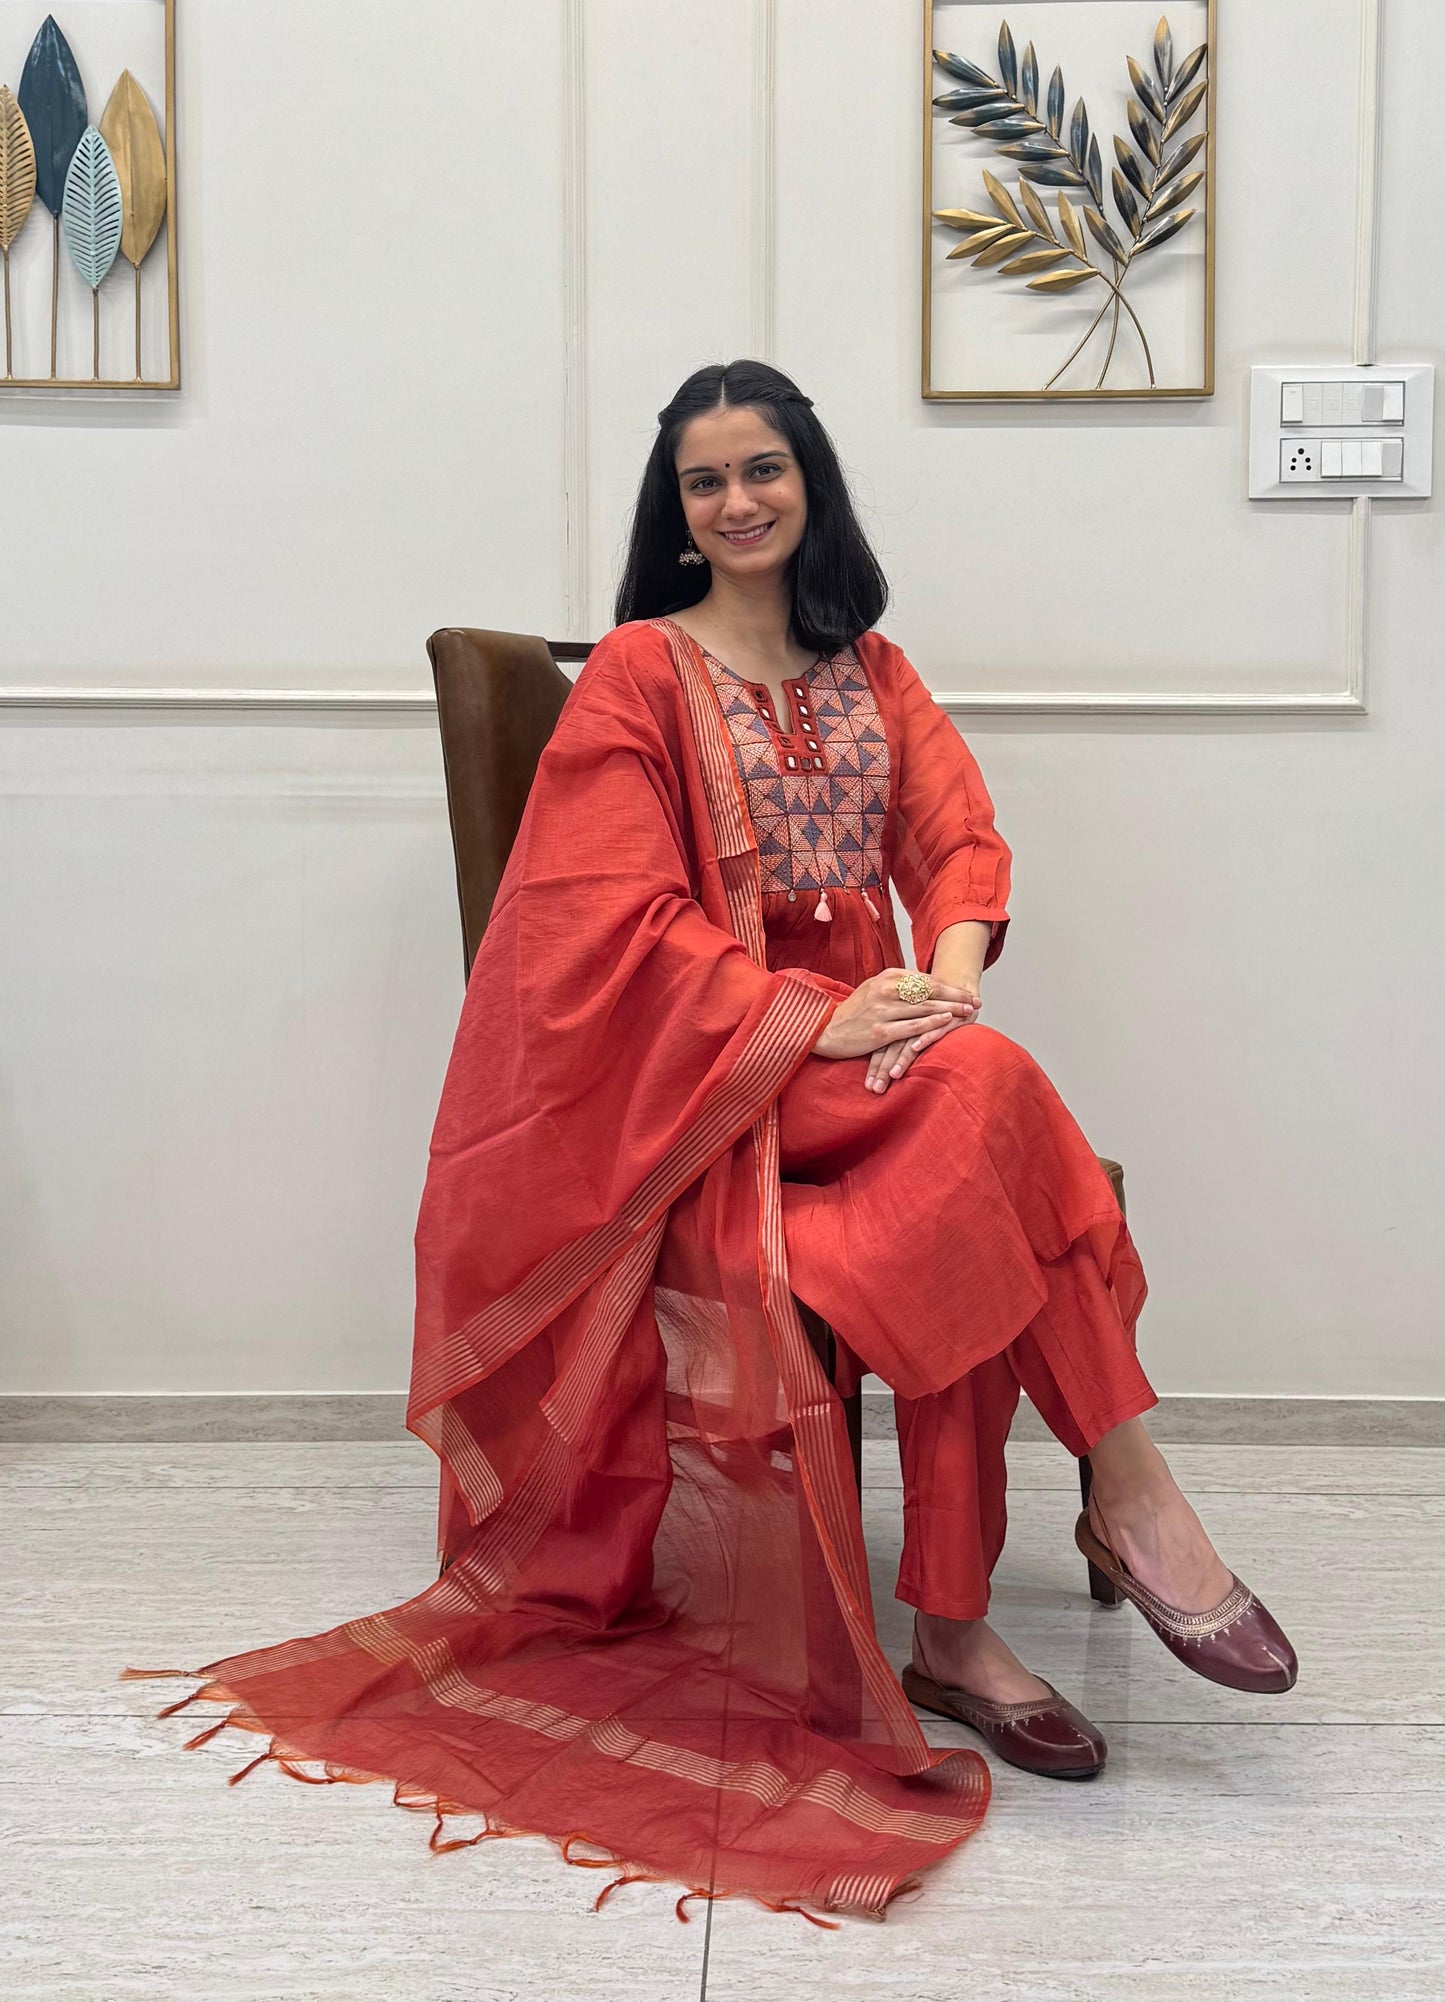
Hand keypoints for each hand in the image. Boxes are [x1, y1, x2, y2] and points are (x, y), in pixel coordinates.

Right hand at [812, 968, 980, 1090]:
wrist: (825, 1030)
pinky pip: (913, 1027)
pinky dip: (932, 1024)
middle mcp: (886, 990)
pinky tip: (947, 1022)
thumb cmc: (854, 1011)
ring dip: (950, 1009)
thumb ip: (897, 985)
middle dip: (955, 996)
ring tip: (968, 1012)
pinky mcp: (881, 1032)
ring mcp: (883, 1011)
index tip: (965, 991)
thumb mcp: (874, 989)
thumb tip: (923, 985)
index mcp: (886, 977)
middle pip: (929, 991)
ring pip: (925, 1008)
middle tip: (975, 1001)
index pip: (925, 980)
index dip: (948, 986)